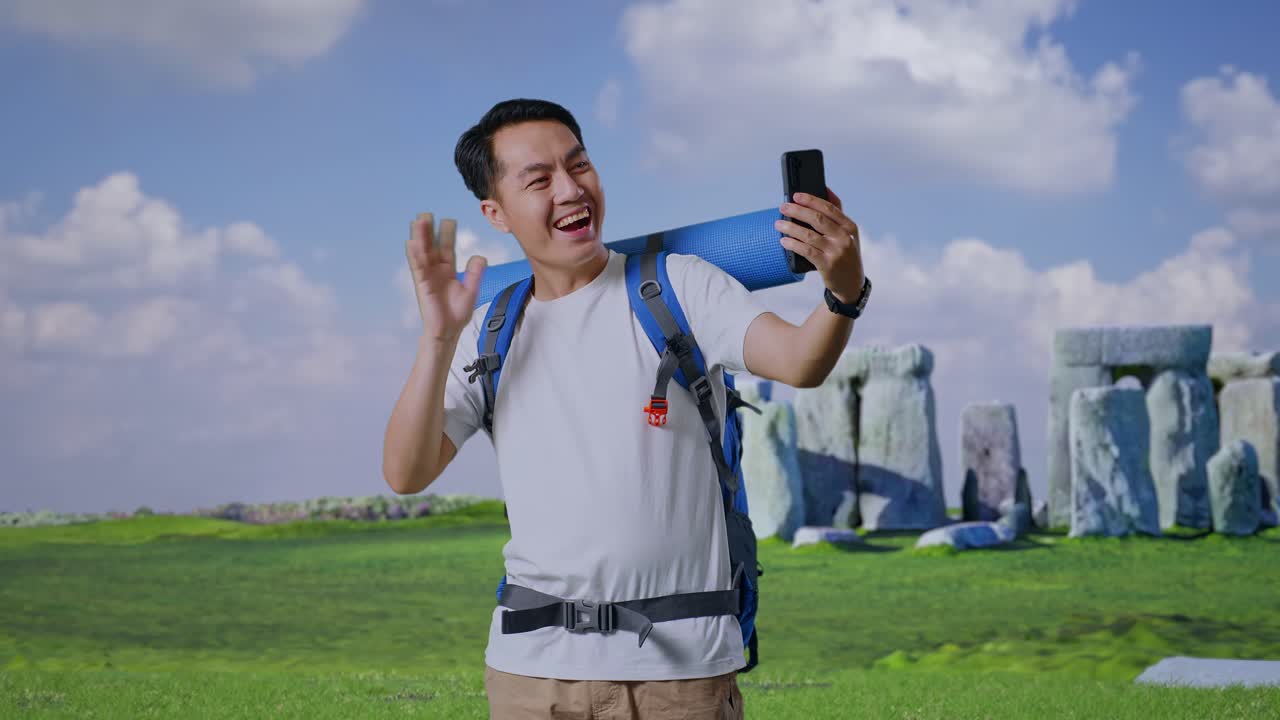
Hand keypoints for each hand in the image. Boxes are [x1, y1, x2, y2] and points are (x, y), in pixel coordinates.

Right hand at [407, 212, 486, 342]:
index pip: (447, 248)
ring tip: (418, 221)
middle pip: (432, 246)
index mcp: (448, 270)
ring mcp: (428, 276)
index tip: (448, 219)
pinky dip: (414, 255)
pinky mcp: (422, 285)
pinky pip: (417, 267)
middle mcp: (436, 270)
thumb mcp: (471, 290)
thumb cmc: (457, 313)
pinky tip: (411, 243)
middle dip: (430, 231)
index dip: (447, 234)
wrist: (448, 331)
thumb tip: (480, 256)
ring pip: (423, 253)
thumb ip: (475, 273)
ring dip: (420, 237)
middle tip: (427, 214)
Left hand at [776, 188, 864, 302]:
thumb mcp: (847, 234)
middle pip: (817, 219)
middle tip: (783, 207)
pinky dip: (793, 244)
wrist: (851, 283)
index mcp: (849, 226)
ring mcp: (836, 251)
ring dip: (791, 228)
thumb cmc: (845, 255)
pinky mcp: (827, 264)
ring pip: (809, 235)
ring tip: (778, 224)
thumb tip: (825, 190)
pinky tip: (784, 241)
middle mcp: (844, 237)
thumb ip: (837, 214)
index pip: (829, 208)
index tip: (796, 195)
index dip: (811, 200)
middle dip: (797, 211)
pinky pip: (806, 251)